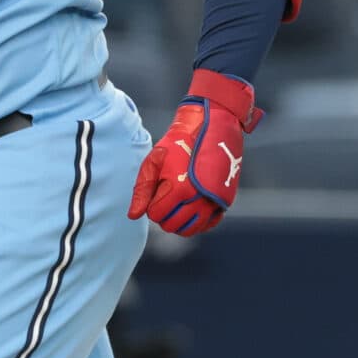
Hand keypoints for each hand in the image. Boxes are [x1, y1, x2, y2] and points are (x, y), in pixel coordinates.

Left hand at [129, 69, 262, 236]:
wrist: (210, 128)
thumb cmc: (177, 144)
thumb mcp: (154, 162)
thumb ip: (142, 190)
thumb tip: (134, 216)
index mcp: (179, 189)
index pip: (156, 215)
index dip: (152, 205)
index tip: (157, 190)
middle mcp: (198, 199)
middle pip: (171, 226)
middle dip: (164, 214)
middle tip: (165, 195)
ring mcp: (214, 202)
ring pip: (189, 230)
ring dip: (179, 221)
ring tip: (176, 203)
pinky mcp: (224, 202)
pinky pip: (207, 225)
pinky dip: (197, 222)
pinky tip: (190, 208)